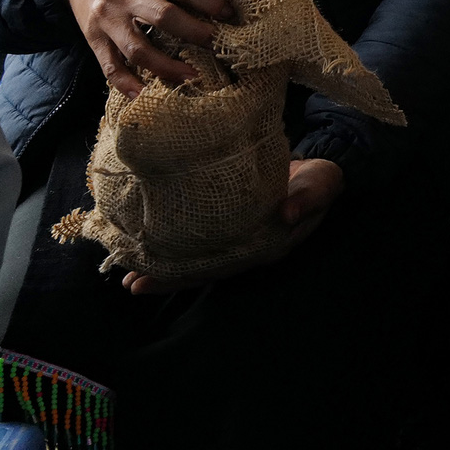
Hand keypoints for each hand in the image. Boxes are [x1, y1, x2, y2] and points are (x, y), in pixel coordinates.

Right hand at [70, 0, 234, 96]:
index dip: (207, 0)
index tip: (229, 14)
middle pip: (163, 17)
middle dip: (194, 33)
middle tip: (218, 46)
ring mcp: (108, 20)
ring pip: (138, 49)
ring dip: (166, 66)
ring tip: (192, 76)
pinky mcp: (94, 40)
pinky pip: (110, 66)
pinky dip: (127, 84)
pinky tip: (145, 95)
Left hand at [122, 158, 341, 294]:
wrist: (321, 166)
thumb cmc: (321, 179)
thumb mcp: (321, 185)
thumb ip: (308, 198)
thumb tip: (287, 214)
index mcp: (265, 246)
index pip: (219, 268)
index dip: (183, 276)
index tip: (148, 280)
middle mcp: (246, 248)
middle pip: (201, 269)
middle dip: (165, 276)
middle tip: (129, 282)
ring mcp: (237, 236)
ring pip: (196, 256)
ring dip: (164, 264)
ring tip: (128, 273)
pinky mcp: (230, 220)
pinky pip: (199, 235)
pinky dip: (174, 241)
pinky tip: (148, 240)